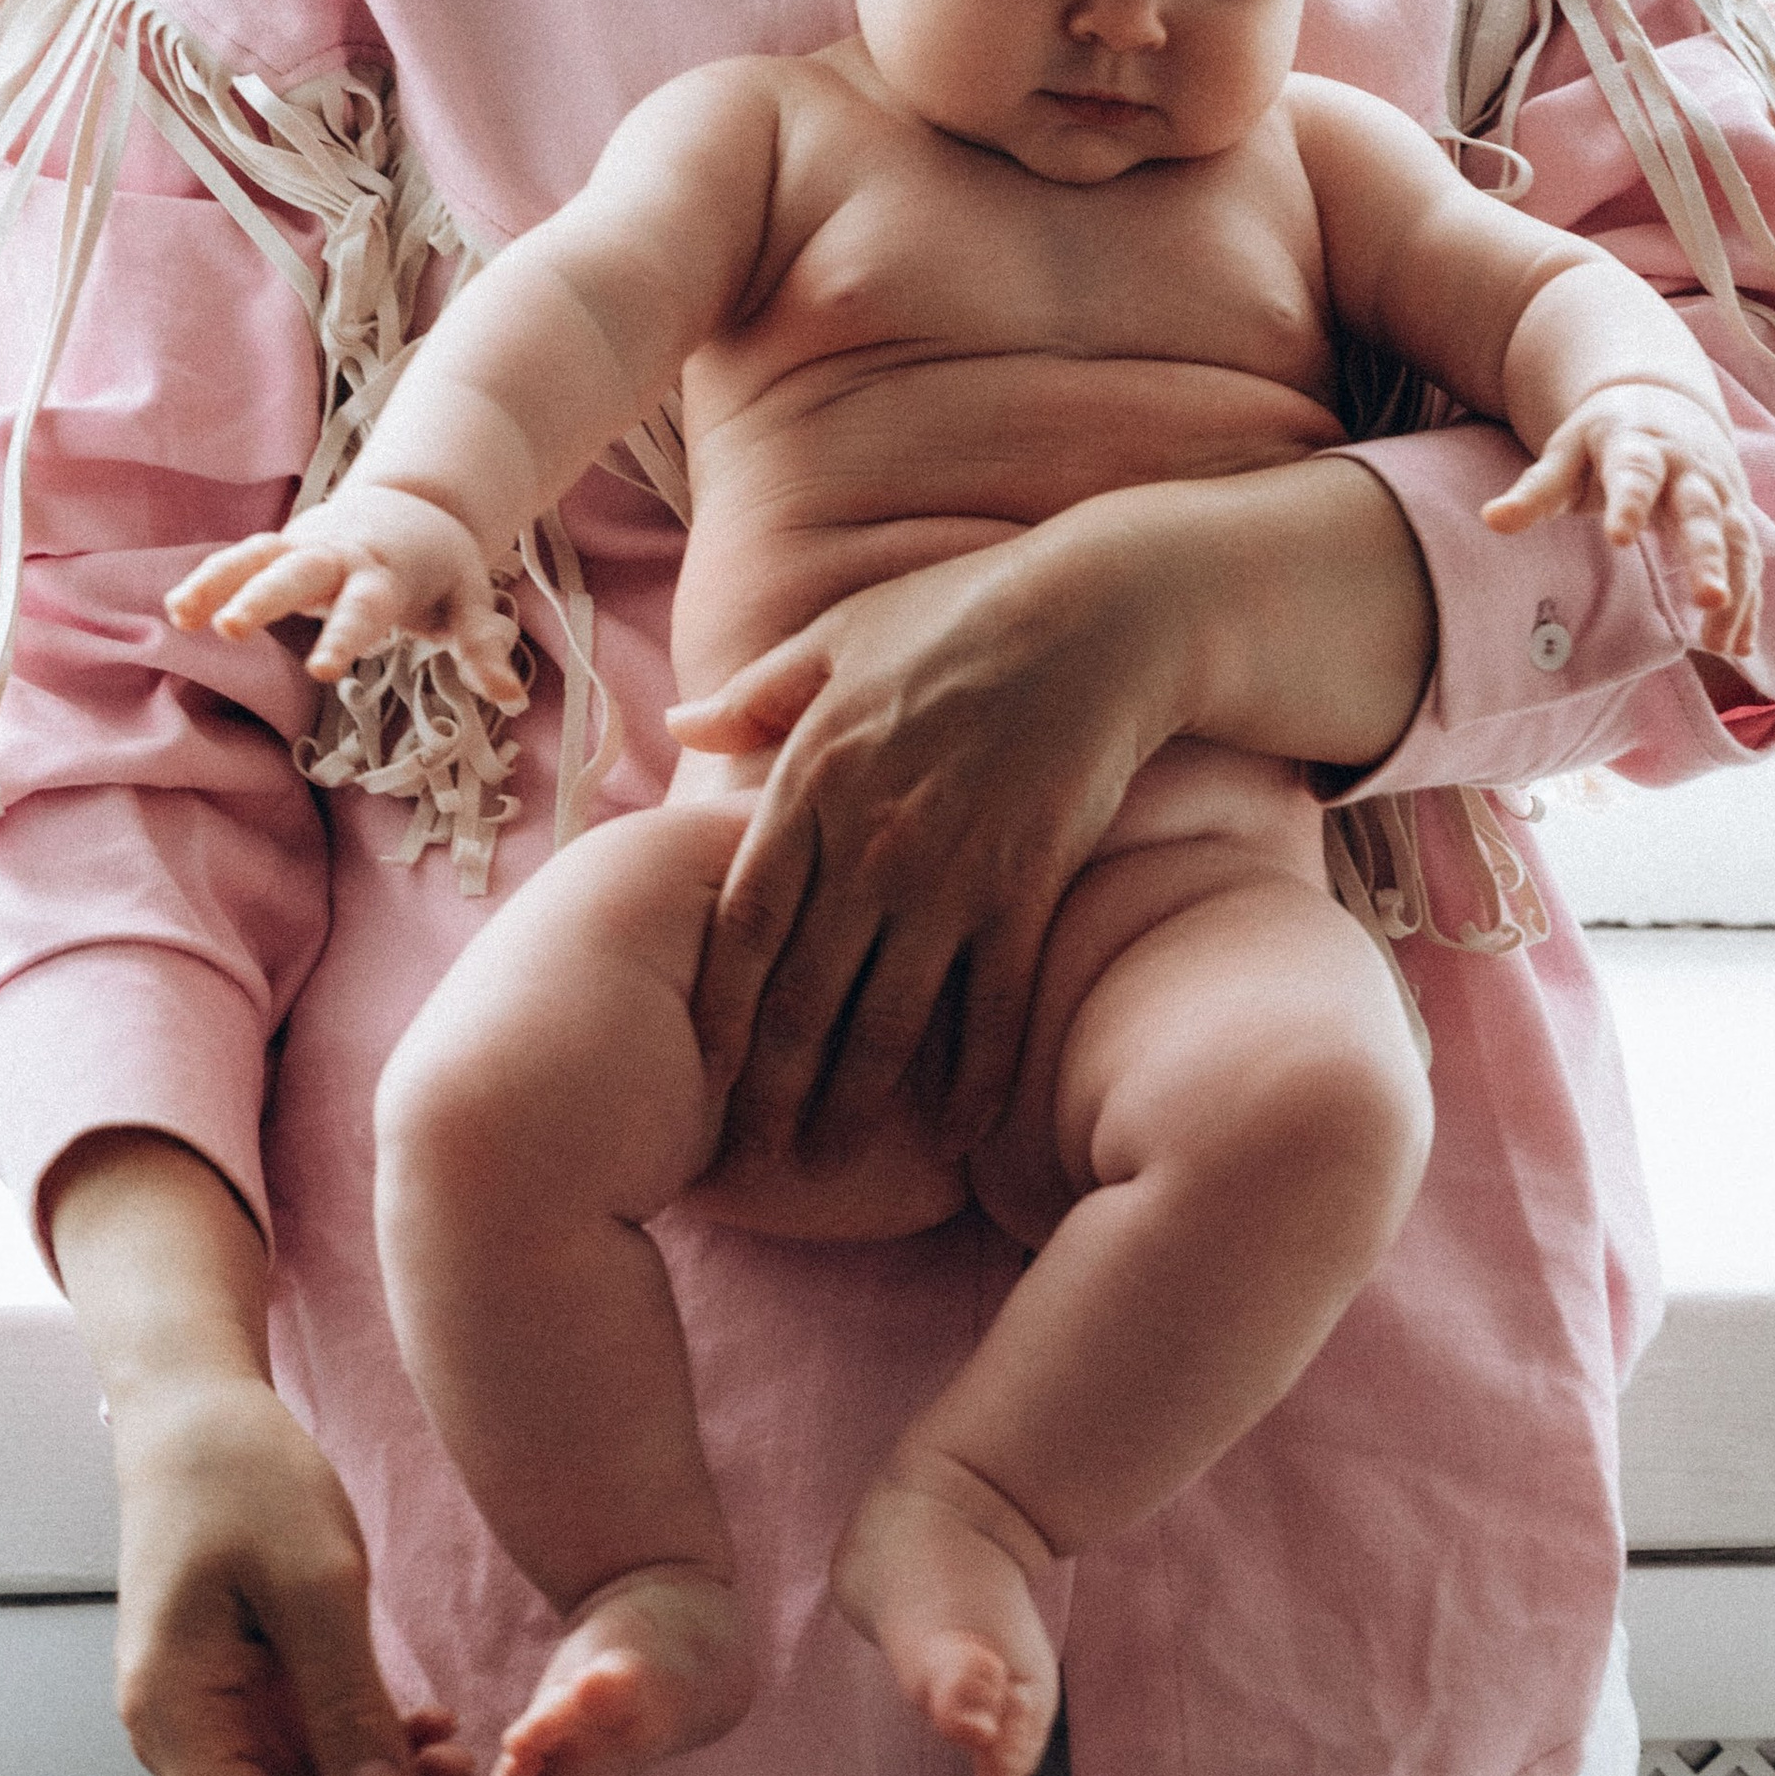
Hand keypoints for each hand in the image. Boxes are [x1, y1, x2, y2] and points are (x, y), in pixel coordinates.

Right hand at [108, 1368, 487, 1775]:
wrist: (196, 1412)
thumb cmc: (241, 1473)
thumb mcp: (314, 1578)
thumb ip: (347, 1700)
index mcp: (179, 1717)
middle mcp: (184, 1737)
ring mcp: (212, 1718)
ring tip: (464, 1764)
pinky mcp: (243, 1693)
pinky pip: (306, 1758)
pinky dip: (369, 1757)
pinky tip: (431, 1731)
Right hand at [166, 483, 524, 702]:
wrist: (415, 501)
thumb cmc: (441, 565)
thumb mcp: (470, 600)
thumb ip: (482, 646)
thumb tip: (512, 696)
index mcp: (385, 574)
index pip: (364, 609)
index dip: (345, 637)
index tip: (323, 671)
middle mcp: (337, 558)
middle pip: (297, 573)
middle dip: (266, 597)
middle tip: (233, 627)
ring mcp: (303, 548)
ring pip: (256, 557)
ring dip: (219, 581)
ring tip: (180, 614)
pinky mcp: (280, 548)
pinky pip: (238, 559)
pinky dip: (209, 578)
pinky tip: (178, 610)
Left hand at [662, 460, 1432, 1170]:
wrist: (1094, 615)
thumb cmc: (957, 615)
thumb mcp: (836, 638)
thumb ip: (756, 695)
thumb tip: (681, 723)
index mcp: (809, 776)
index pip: (745, 920)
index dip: (718, 1005)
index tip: (696, 1071)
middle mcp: (870, 837)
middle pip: (805, 990)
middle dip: (773, 1083)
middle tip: (748, 1156)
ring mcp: (950, 868)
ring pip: (889, 1013)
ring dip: (857, 1099)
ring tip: (831, 1161)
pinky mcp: (1027, 883)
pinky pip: (993, 1002)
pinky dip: (975, 1074)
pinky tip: (960, 1133)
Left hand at [1481, 381, 1761, 652]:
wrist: (1666, 408)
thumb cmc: (1603, 440)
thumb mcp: (1567, 454)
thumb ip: (1536, 490)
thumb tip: (1492, 520)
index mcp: (1639, 447)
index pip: (1635, 474)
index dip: (1628, 504)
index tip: (1619, 540)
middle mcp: (1689, 471)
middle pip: (1702, 512)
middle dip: (1707, 555)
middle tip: (1708, 598)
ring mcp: (1720, 496)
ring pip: (1735, 542)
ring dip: (1735, 591)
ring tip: (1721, 645)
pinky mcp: (1735, 520)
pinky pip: (1747, 562)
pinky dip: (1748, 604)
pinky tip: (1738, 649)